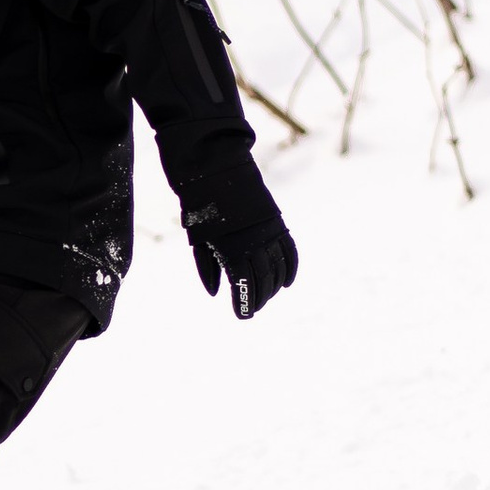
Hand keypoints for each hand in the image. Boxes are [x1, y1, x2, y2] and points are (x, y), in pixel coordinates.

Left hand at [183, 164, 297, 320]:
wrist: (218, 172)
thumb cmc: (202, 208)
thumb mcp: (199, 240)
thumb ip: (207, 268)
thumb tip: (215, 293)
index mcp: (231, 249)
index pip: (243, 285)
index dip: (244, 303)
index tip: (243, 316)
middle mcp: (253, 243)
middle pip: (263, 280)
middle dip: (259, 298)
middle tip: (253, 309)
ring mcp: (268, 233)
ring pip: (278, 268)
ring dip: (274, 287)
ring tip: (266, 297)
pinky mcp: (277, 224)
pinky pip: (289, 252)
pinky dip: (290, 268)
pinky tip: (286, 283)